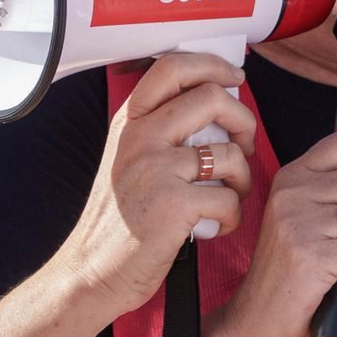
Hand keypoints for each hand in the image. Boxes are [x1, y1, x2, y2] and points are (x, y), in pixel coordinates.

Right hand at [58, 53, 253, 318]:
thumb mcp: (128, 160)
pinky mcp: (173, 205)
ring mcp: (155, 169)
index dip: (213, 65)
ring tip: (231, 195)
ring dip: (244, 178)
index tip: (235, 78)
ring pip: (230, 152)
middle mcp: (140, 138)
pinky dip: (233, 216)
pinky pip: (229, 198)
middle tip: (245, 144)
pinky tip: (217, 226)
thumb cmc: (119, 220)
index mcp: (130, 123)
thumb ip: (161, 129)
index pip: (172, 67)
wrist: (92, 272)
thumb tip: (216, 102)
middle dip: (244, 119)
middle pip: (212, 97)